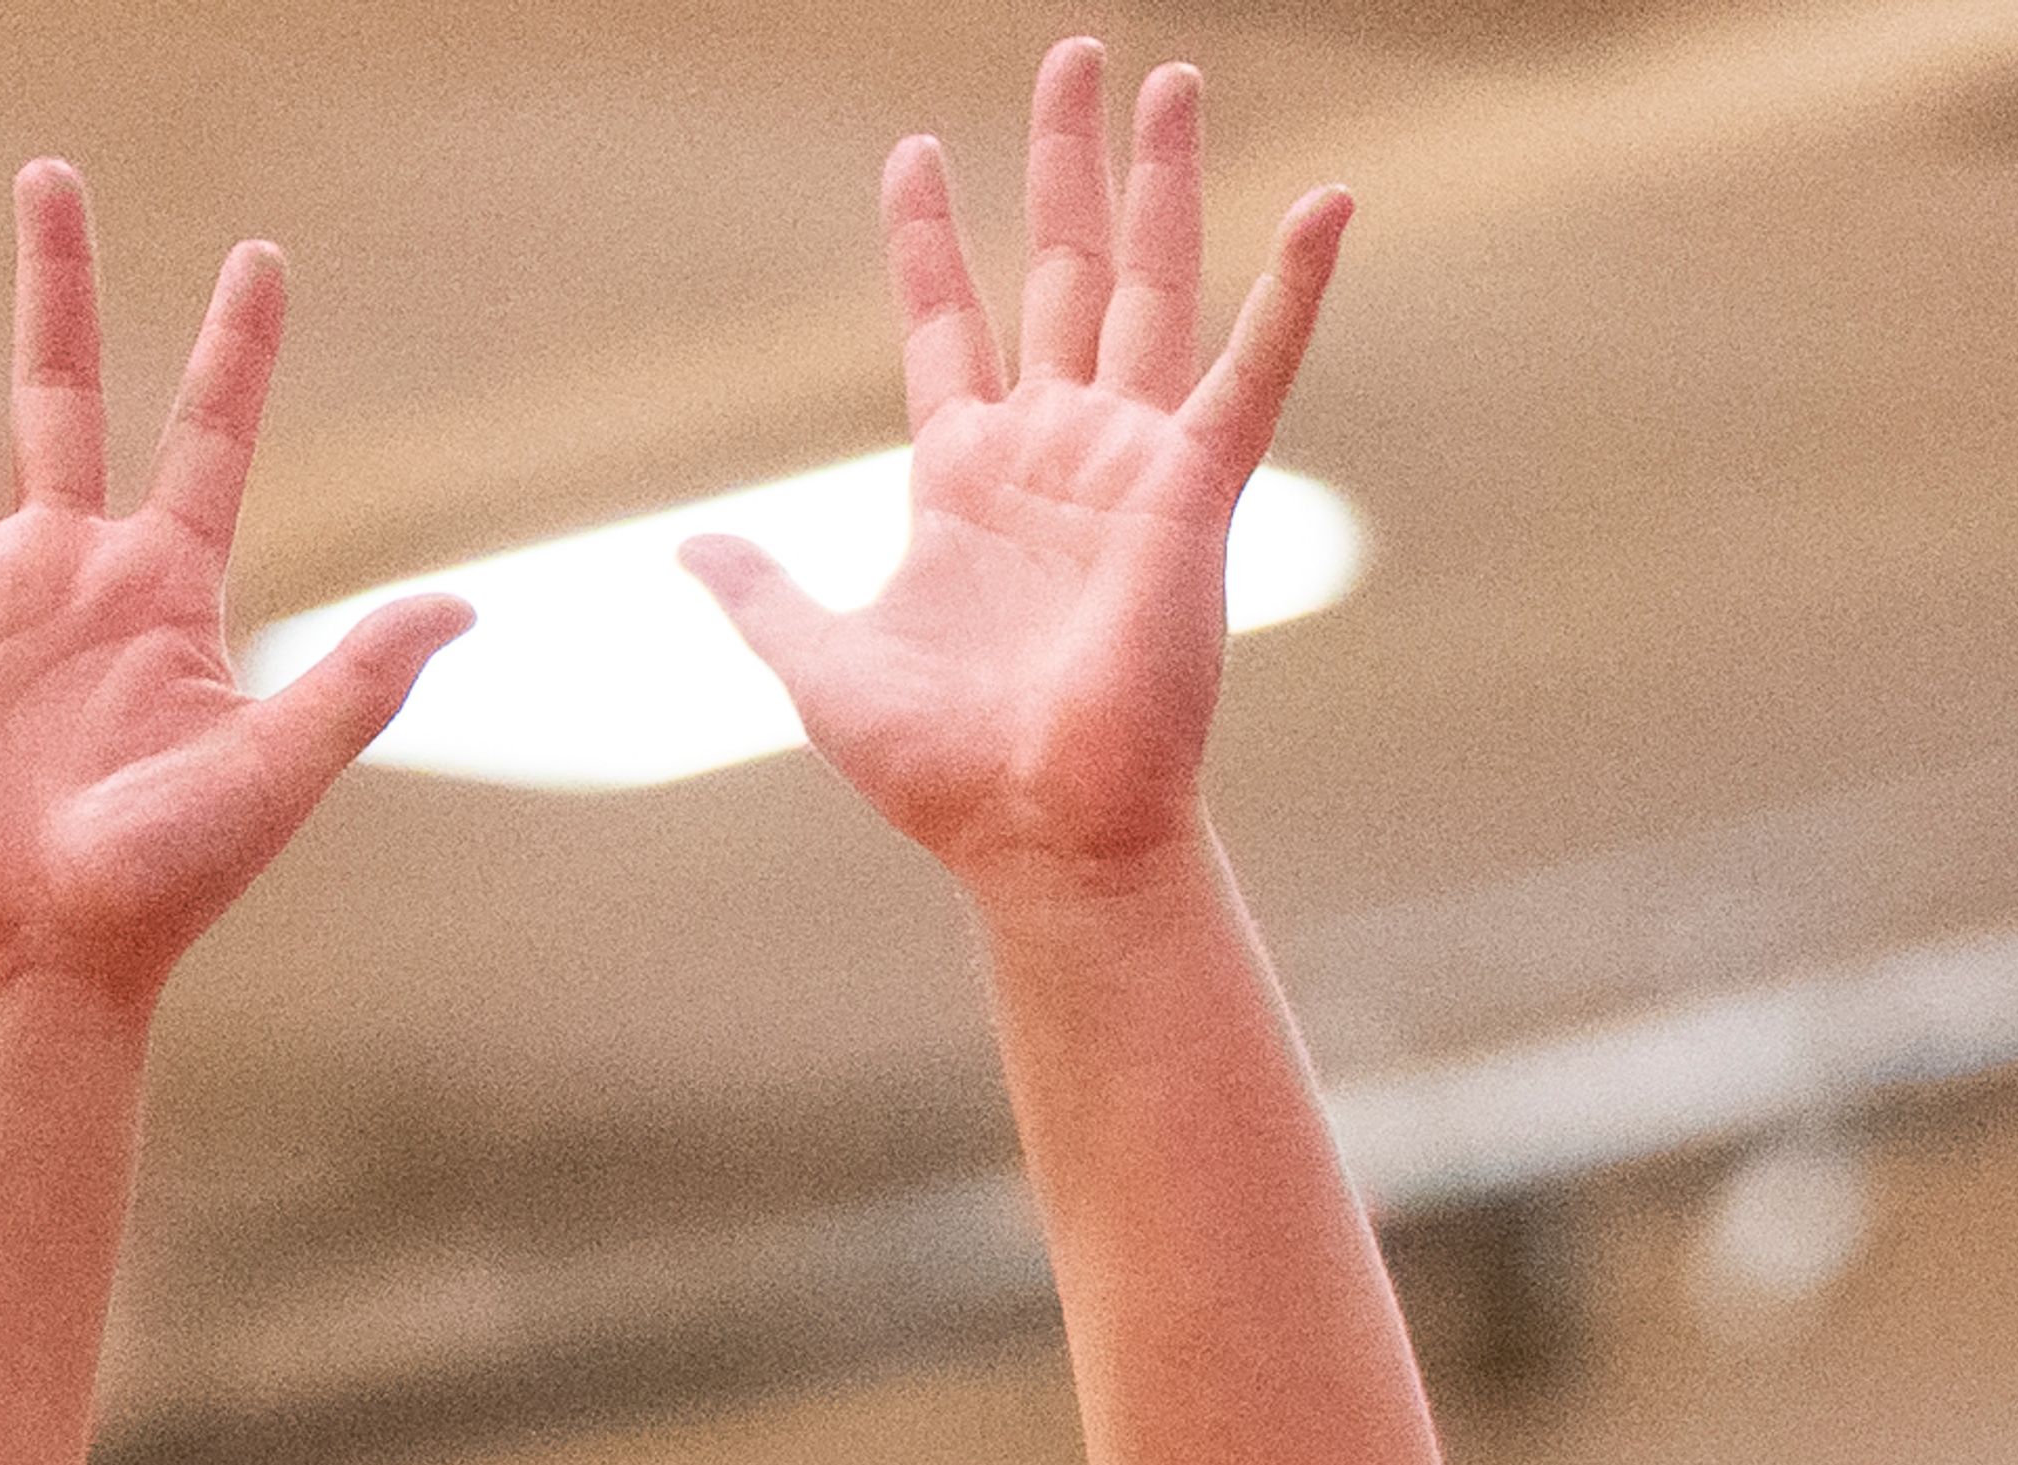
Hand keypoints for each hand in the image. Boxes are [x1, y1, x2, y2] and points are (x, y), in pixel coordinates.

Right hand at [0, 160, 467, 1018]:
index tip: (260, 257)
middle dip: (57, 284)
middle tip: (52, 177)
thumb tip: (467, 605)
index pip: (209, 436)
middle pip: (61, 389)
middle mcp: (64, 571)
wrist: (29, 960)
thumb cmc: (157, 888)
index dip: (236, 349)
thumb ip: (359, 677)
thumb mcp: (272, 773)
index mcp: (162, 592)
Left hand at [682, 45, 1346, 897]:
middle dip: (1063, 163)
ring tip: (1169, 75)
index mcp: (965, 481)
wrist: (1037, 834)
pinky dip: (1294, 287)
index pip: (945, 324)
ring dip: (1161, 181)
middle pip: (1057, 269)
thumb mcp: (821, 667)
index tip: (910, 153)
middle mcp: (1053, 453)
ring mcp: (1127, 463)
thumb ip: (763, 595)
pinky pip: (1255, 370)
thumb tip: (687, 552)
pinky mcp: (1193, 491)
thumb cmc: (941, 773)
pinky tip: (1329, 199)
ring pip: (1148, 284)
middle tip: (1071, 53)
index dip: (925, 241)